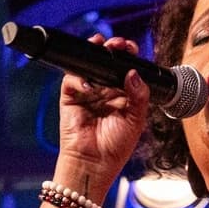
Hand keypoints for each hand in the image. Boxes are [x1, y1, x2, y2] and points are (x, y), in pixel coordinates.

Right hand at [57, 35, 151, 175]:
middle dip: (112, 49)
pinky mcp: (70, 97)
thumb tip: (133, 72)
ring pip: (88, 65)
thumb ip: (139, 95)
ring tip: (102, 48)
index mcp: (122, 94)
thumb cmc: (115, 146)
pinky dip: (79, 78)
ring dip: (94, 54)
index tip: (131, 48)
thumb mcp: (136, 119)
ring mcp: (86, 92)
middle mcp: (104, 90)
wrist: (94, 163)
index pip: (125, 68)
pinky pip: (72, 80)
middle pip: (106, 62)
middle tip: (117, 44)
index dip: (128, 55)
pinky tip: (89, 86)